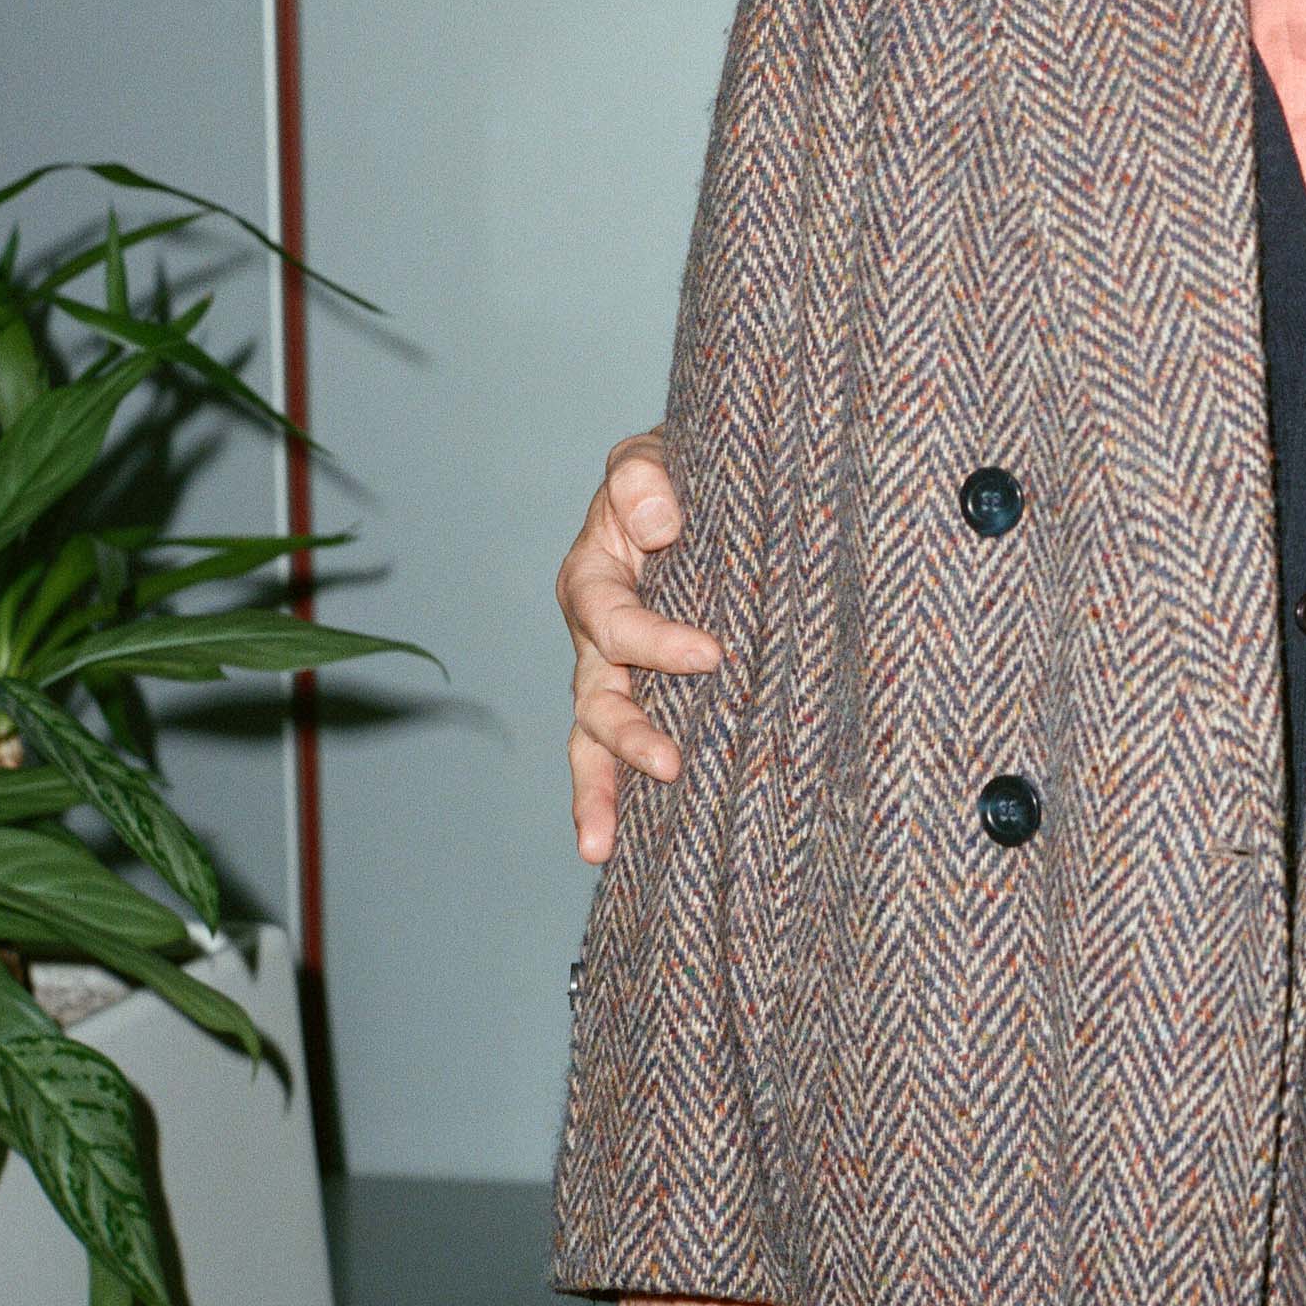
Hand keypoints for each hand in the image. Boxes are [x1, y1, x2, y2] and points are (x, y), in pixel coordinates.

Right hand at [564, 430, 717, 863]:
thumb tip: (658, 526)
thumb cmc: (679, 469)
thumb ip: (644, 479)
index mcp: (595, 576)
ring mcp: (613, 671)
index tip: (711, 656)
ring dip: (601, 786)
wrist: (702, 482)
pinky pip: (618, 749)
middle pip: (596, 696)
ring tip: (602, 844)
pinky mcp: (644, 694)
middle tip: (672, 763)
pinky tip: (616, 849)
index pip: (615, 620)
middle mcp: (595, 634)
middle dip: (627, 737)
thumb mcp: (654, 456)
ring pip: (593, 737)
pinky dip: (614, 795)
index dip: (655, 641)